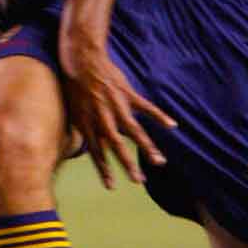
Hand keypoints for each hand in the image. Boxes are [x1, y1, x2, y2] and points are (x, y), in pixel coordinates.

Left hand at [60, 42, 176, 189]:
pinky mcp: (127, 94)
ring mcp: (116, 106)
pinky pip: (146, 107)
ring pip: (134, 131)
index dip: (104, 169)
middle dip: (128, 165)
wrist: (82, 61)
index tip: (112, 186)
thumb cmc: (76, 87)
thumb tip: (90, 145)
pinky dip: (159, 116)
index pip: (96, 152)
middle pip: (116, 146)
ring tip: (159, 161)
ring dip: (147, 147)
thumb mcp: (74, 111)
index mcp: (88, 124)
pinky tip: (172, 125)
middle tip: (138, 181)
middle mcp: (102, 118)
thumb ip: (85, 129)